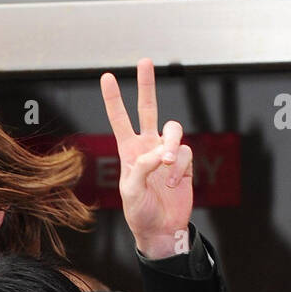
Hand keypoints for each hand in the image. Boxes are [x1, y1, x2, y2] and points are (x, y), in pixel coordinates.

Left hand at [100, 57, 193, 259]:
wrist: (162, 230)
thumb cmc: (141, 213)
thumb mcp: (131, 192)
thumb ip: (140, 168)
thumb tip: (158, 153)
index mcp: (129, 151)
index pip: (120, 120)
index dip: (113, 100)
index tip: (106, 77)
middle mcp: (148, 147)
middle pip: (148, 109)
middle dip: (146, 85)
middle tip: (144, 61)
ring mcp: (166, 153)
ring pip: (173, 130)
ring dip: (170, 144)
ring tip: (165, 164)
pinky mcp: (184, 163)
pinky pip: (184, 153)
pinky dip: (179, 167)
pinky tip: (172, 183)